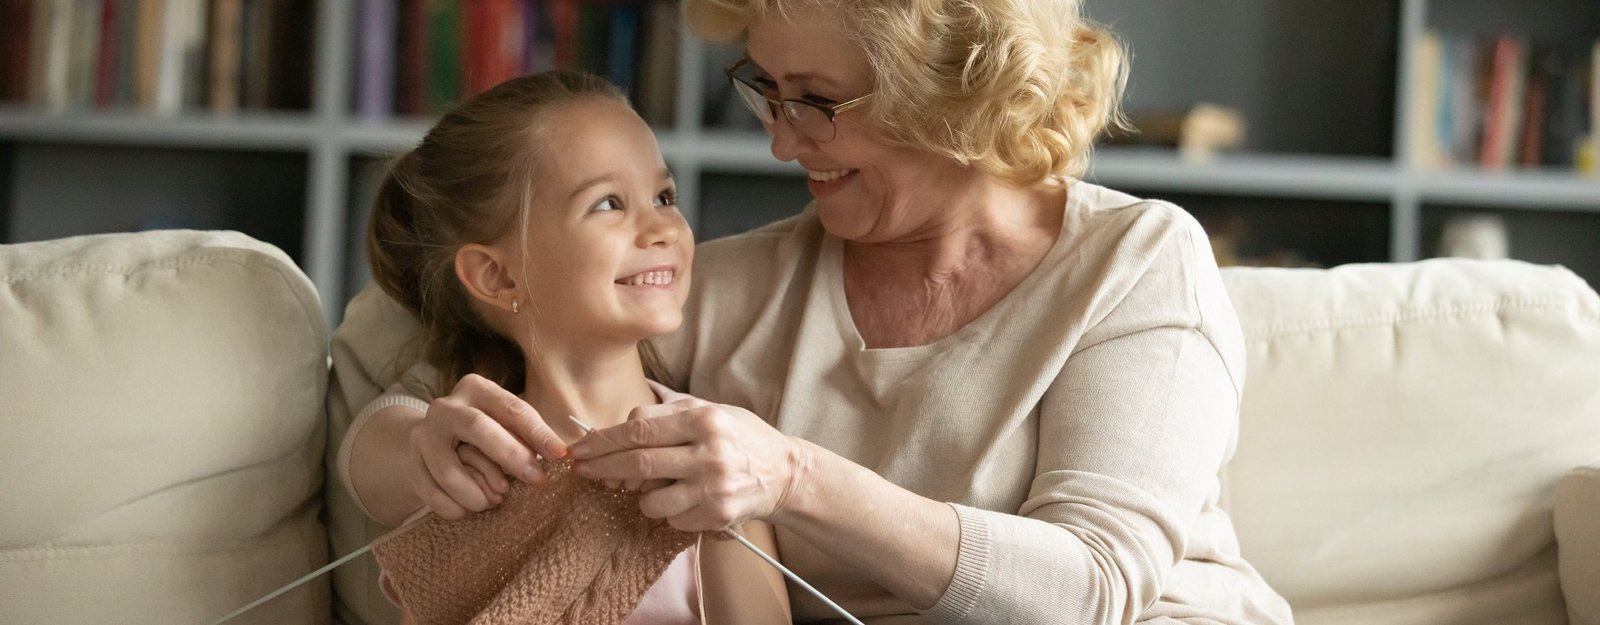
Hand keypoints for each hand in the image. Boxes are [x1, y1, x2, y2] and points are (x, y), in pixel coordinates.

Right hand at [406, 374, 566, 519]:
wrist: (432, 441)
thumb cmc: (485, 434)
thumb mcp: (506, 425)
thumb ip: (527, 436)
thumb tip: (557, 455)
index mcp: (475, 389)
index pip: (511, 408)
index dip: (537, 432)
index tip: (559, 454)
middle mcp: (446, 407)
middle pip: (478, 428)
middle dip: (511, 456)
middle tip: (537, 480)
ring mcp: (423, 435)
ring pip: (449, 469)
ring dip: (477, 492)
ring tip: (495, 501)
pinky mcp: (411, 464)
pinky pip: (431, 492)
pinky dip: (454, 507)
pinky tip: (468, 511)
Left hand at [567, 398, 811, 531]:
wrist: (785, 472)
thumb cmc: (740, 437)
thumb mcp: (709, 411)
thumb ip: (666, 414)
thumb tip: (617, 427)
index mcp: (704, 420)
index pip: (640, 430)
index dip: (604, 440)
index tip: (580, 448)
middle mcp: (710, 453)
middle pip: (639, 463)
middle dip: (602, 467)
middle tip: (581, 470)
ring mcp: (714, 488)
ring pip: (651, 500)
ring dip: (641, 495)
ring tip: (655, 485)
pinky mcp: (718, 515)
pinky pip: (672, 519)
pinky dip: (667, 511)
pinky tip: (684, 498)